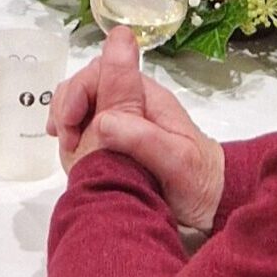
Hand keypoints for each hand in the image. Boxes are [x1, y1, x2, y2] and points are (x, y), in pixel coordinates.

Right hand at [50, 28, 225, 228]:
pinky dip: (69, 132)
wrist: (211, 206)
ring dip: (66, 118)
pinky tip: (68, 149)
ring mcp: (121, 123)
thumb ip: (143, 138)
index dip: (81, 88)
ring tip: (67, 146)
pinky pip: (83, 125)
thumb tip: (102, 121)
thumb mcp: (178, 160)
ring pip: (82, 102)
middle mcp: (132, 105)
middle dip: (68, 104)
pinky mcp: (113, 143)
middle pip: (87, 84)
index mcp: (147, 99)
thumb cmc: (199, 182)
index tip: (71, 120)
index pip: (104, 70)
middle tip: (67, 139)